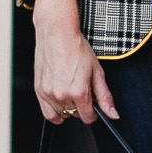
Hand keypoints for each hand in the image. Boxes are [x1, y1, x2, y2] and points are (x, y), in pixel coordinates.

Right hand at [32, 0, 117, 124]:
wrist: (57, 34)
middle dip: (81, 106)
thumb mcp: (97, 72)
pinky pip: (47, 114)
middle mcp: (62, 95)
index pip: (88, 118)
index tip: (93, 106)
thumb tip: (112, 114)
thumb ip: (105, 96)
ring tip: (70, 91)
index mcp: (79, 92)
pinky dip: (55, 111)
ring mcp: (49, 94)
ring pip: (62, 115)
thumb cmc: (76, 48)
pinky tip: (60, 100)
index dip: (94, 113)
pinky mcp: (39, 91)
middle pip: (76, 115)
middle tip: (81, 90)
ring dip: (68, 108)